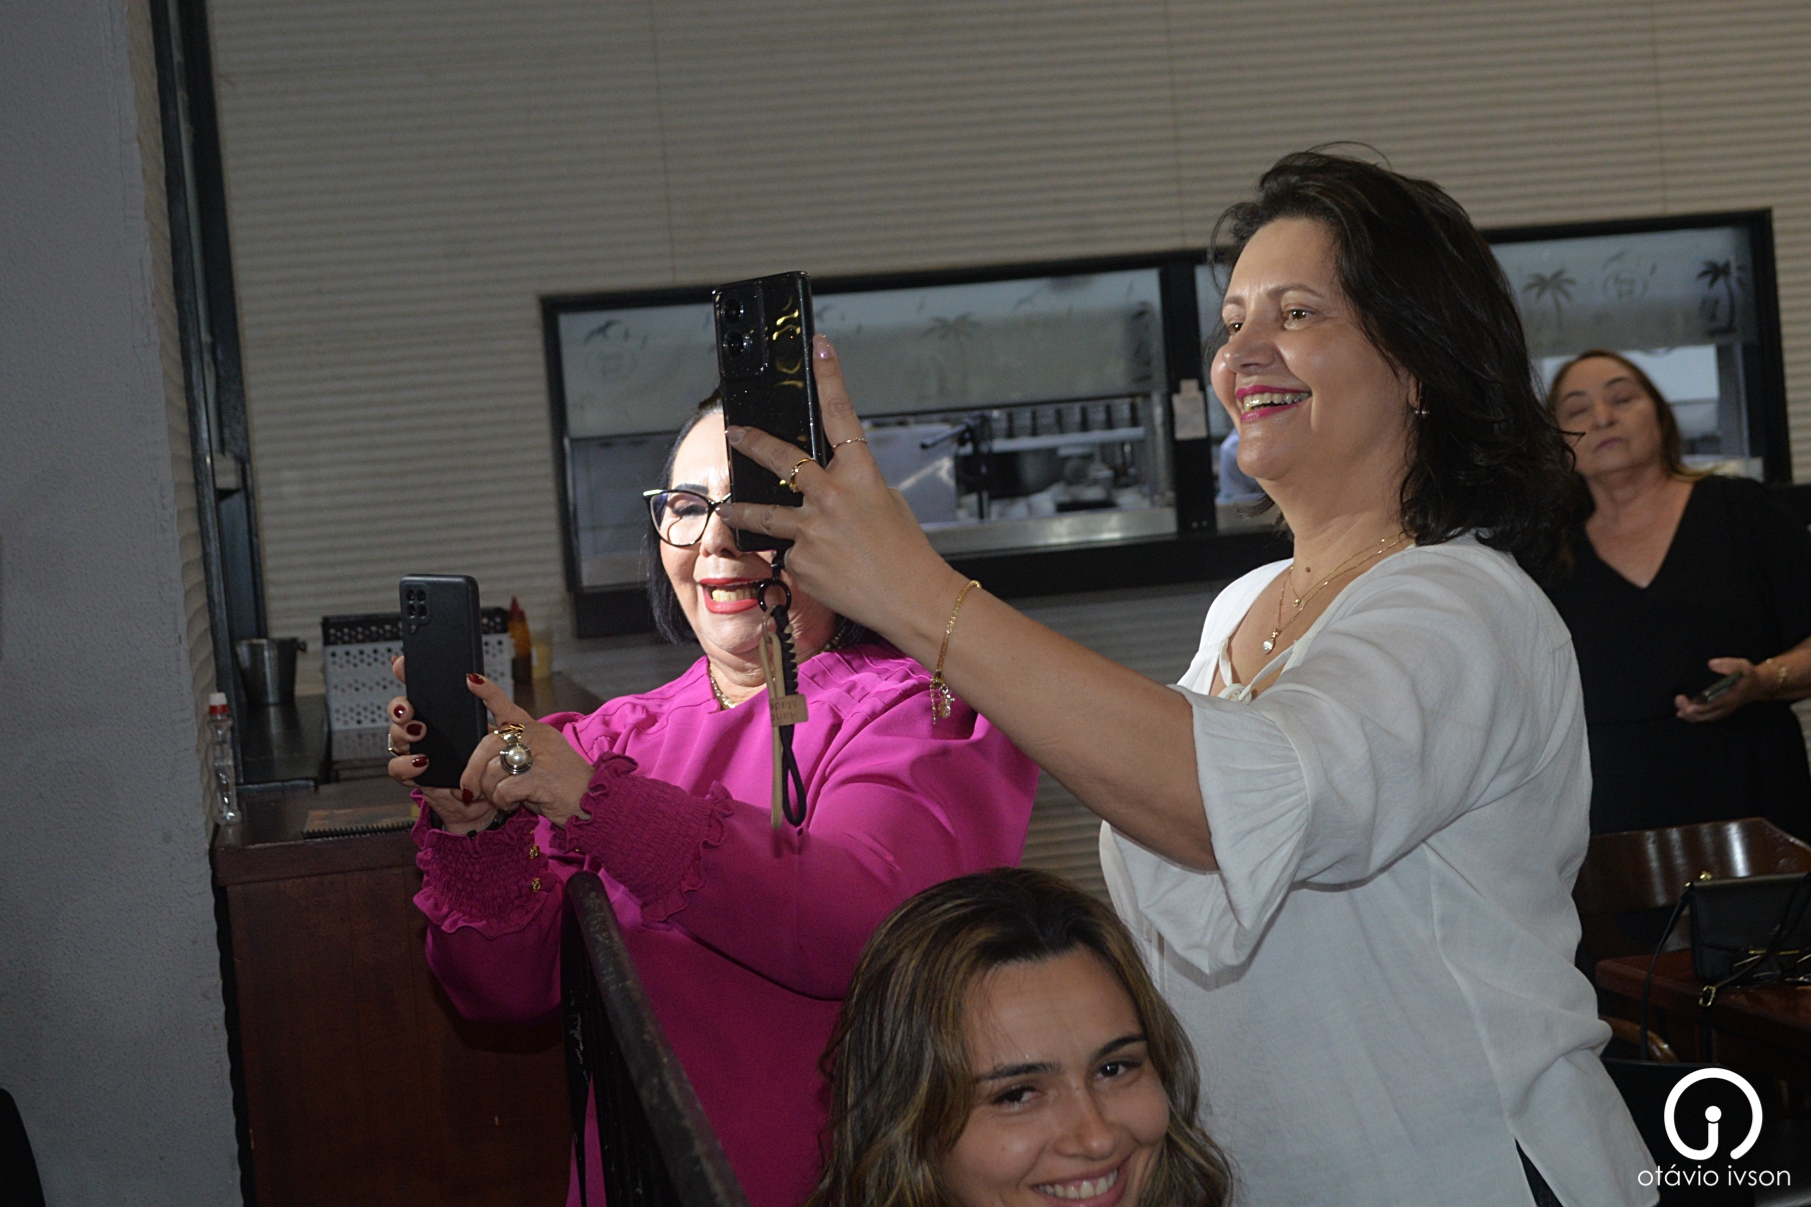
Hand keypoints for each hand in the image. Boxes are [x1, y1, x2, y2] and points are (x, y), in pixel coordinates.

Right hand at [384, 655, 495, 832]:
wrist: (490, 798)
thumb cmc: (492, 759)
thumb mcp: (501, 724)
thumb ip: (490, 699)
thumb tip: (475, 677)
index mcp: (442, 714)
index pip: (419, 689)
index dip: (405, 673)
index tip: (401, 663)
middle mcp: (424, 730)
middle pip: (400, 711)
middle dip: (400, 706)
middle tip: (410, 708)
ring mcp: (416, 751)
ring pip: (395, 736)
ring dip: (402, 732)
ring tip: (418, 731)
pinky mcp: (414, 775)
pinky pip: (397, 768)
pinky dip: (406, 764)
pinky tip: (421, 761)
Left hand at [457, 674, 596, 826]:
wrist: (592, 801)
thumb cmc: (561, 785)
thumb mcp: (539, 760)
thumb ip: (513, 750)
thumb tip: (480, 748)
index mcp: (536, 730)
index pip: (507, 706)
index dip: (488, 692)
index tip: (471, 681)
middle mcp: (537, 737)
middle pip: (488, 744)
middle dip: (472, 771)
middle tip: (470, 791)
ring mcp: (539, 756)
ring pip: (491, 770)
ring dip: (490, 792)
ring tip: (504, 800)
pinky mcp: (539, 777)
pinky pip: (503, 789)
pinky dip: (503, 802)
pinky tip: (513, 804)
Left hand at [717, 335, 967, 649]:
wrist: (911, 599)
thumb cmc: (906, 554)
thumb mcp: (888, 504)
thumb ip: (855, 487)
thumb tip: (828, 486)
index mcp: (862, 475)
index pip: (842, 415)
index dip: (830, 378)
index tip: (819, 348)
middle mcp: (831, 497)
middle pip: (782, 459)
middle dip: (752, 443)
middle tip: (734, 433)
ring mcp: (811, 530)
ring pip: (764, 513)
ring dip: (741, 510)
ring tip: (727, 507)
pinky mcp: (801, 561)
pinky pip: (790, 553)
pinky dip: (802, 558)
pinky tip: (824, 569)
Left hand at [1675, 657, 1764, 723]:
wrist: (1758, 686)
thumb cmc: (1748, 674)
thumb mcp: (1743, 665)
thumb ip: (1728, 664)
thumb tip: (1711, 664)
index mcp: (1731, 698)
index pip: (1714, 706)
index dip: (1701, 707)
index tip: (1689, 707)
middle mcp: (1725, 708)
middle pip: (1705, 715)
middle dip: (1690, 711)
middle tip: (1679, 699)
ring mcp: (1721, 711)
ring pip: (1703, 718)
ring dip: (1689, 714)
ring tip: (1678, 702)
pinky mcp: (1718, 710)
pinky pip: (1704, 716)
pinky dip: (1692, 716)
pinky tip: (1680, 712)